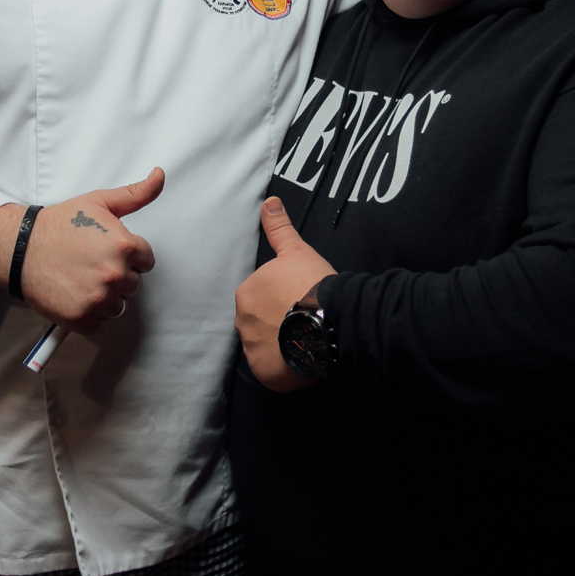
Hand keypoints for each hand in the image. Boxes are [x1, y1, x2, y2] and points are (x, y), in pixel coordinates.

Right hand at [20, 168, 164, 333]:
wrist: (20, 248)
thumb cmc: (59, 224)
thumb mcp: (99, 202)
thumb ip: (135, 194)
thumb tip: (159, 175)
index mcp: (123, 246)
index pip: (146, 261)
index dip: (129, 255)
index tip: (108, 252)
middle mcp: (114, 275)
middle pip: (134, 284)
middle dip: (118, 275)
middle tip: (91, 264)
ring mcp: (98, 299)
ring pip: (119, 306)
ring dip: (106, 297)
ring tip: (83, 279)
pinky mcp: (83, 319)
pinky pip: (101, 324)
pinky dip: (91, 314)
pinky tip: (76, 295)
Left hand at [234, 196, 336, 392]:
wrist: (332, 320)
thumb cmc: (314, 285)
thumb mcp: (297, 252)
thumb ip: (279, 228)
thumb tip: (268, 202)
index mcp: (246, 293)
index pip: (260, 299)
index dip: (281, 301)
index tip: (299, 302)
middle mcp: (242, 322)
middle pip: (260, 323)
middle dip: (278, 324)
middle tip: (304, 321)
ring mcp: (252, 350)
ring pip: (265, 347)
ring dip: (281, 345)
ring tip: (306, 339)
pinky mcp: (265, 373)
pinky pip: (271, 370)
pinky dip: (283, 368)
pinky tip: (302, 358)